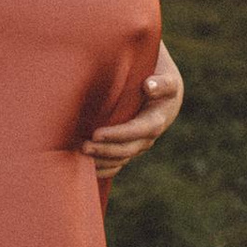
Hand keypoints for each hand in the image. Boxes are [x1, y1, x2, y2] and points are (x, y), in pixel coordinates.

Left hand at [86, 45, 183, 181]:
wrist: (161, 90)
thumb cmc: (160, 79)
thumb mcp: (166, 78)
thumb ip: (161, 83)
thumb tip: (148, 86)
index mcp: (157, 119)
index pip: (138, 130)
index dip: (118, 135)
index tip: (97, 134)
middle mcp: (148, 136)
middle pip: (127, 149)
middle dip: (105, 150)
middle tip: (83, 146)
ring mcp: (139, 145)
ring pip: (121, 159)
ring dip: (101, 160)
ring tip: (80, 154)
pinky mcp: (130, 148)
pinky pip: (118, 164)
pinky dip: (104, 168)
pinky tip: (88, 168)